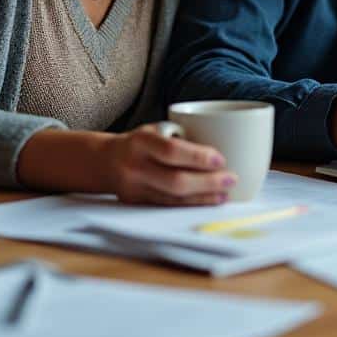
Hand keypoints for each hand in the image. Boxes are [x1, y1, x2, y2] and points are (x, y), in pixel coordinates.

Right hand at [103, 124, 236, 204]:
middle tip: (231, 179)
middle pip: (175, 181)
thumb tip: (227, 144)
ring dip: (204, 197)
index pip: (171, 151)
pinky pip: (168, 206)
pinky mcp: (137, 204)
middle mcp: (135, 166)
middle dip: (207, 183)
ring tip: (225, 194)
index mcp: (141, 141)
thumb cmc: (141, 142)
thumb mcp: (156, 130)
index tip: (221, 160)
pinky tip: (207, 201)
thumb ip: (182, 137)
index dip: (198, 157)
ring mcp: (134, 188)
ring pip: (173, 198)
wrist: (105, 161)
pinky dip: (191, 204)